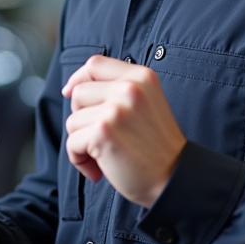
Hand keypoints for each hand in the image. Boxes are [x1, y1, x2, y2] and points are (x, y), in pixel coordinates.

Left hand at [62, 55, 185, 208]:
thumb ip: (117, 90)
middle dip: (82, 117)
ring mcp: (116, 109)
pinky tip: (99, 170)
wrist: (174, 179)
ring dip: (82, 142)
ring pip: (73, 120)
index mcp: (141, 77)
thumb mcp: (145, 103)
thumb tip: (71, 88)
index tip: (70, 93)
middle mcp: (130, 88)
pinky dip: (80, 160)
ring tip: (103, 155)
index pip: (95, 64)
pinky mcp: (103, 132)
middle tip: (102, 137)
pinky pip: (72, 143)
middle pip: (79, 93)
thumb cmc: (155, 147)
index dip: (78, 79)